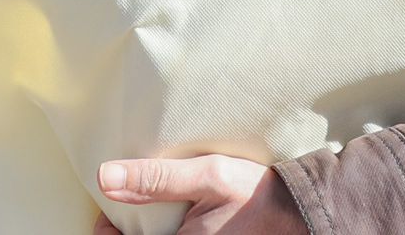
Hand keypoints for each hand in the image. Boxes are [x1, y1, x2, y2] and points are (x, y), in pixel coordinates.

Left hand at [93, 156, 306, 234]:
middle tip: (122, 213)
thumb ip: (156, 178)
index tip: (105, 214)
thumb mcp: (207, 175)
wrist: (298, 213)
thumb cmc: (255, 194)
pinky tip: (173, 223)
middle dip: (128, 234)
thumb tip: (105, 177)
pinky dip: (168, 234)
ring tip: (147, 217)